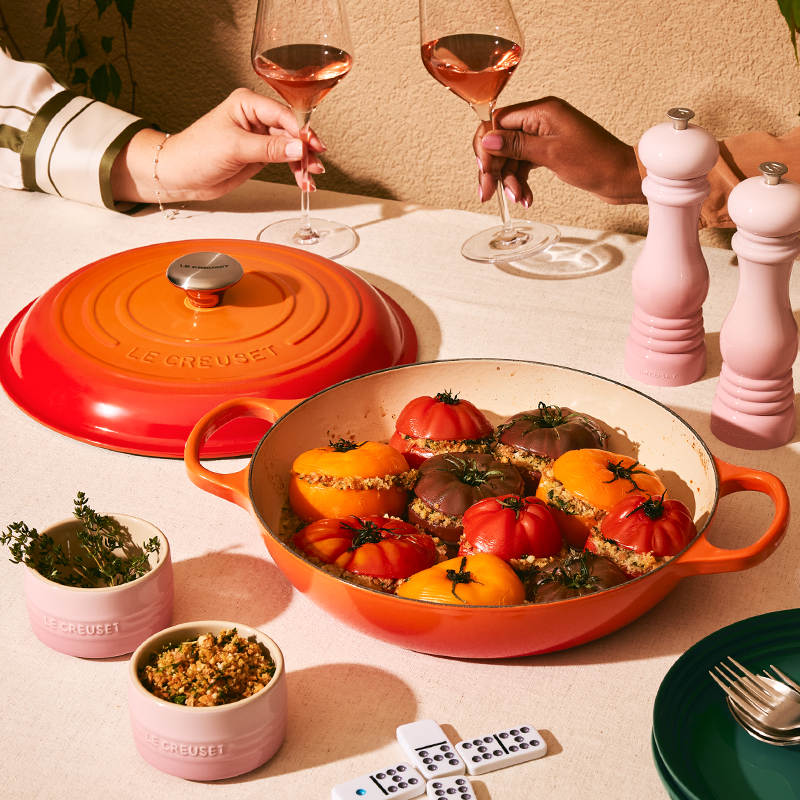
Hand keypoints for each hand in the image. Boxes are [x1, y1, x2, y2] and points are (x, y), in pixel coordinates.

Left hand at [111, 88, 325, 203]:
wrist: (180, 175)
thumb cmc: (196, 152)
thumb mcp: (235, 148)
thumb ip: (268, 148)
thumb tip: (298, 147)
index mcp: (247, 103)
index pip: (283, 114)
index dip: (301, 131)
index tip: (312, 147)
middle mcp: (255, 117)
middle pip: (291, 132)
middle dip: (304, 150)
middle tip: (314, 166)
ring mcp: (258, 137)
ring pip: (290, 148)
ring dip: (302, 164)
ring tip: (309, 179)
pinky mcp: (259, 155)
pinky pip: (284, 160)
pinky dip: (294, 171)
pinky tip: (303, 181)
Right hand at [473, 96, 645, 207]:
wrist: (621, 177)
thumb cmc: (596, 162)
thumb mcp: (551, 154)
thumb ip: (516, 146)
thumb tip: (487, 139)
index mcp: (541, 111)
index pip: (497, 122)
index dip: (486, 147)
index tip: (484, 171)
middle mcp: (540, 120)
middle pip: (501, 142)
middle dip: (494, 169)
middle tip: (488, 193)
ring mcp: (544, 137)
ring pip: (511, 157)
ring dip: (509, 180)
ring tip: (519, 199)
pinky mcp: (548, 152)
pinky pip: (523, 165)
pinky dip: (521, 181)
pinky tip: (526, 197)